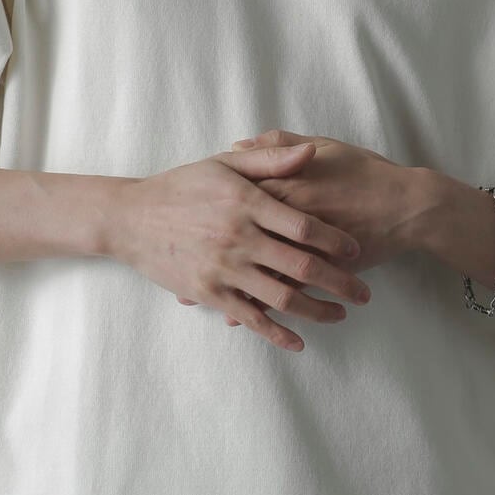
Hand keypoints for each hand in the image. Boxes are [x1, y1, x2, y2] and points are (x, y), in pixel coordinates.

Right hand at [110, 141, 373, 353]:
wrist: (131, 218)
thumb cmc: (181, 186)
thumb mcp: (225, 164)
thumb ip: (271, 158)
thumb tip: (311, 153)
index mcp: (247, 202)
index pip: (305, 226)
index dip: (336, 241)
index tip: (356, 250)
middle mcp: (238, 237)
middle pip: (302, 266)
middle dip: (339, 282)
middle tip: (363, 293)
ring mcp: (224, 268)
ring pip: (282, 297)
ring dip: (317, 310)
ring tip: (340, 314)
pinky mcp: (209, 293)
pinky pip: (251, 317)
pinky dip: (277, 333)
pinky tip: (299, 341)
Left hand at [176, 128, 429, 325]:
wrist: (407, 206)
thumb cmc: (364, 172)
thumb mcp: (323, 146)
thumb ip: (279, 145)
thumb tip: (239, 143)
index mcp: (283, 186)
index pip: (234, 199)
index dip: (204, 210)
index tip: (176, 218)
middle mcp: (286, 220)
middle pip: (235, 239)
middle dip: (203, 253)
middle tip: (171, 263)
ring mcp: (301, 250)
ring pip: (251, 273)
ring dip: (222, 286)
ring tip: (192, 298)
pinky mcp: (317, 274)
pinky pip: (279, 295)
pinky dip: (256, 309)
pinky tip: (235, 318)